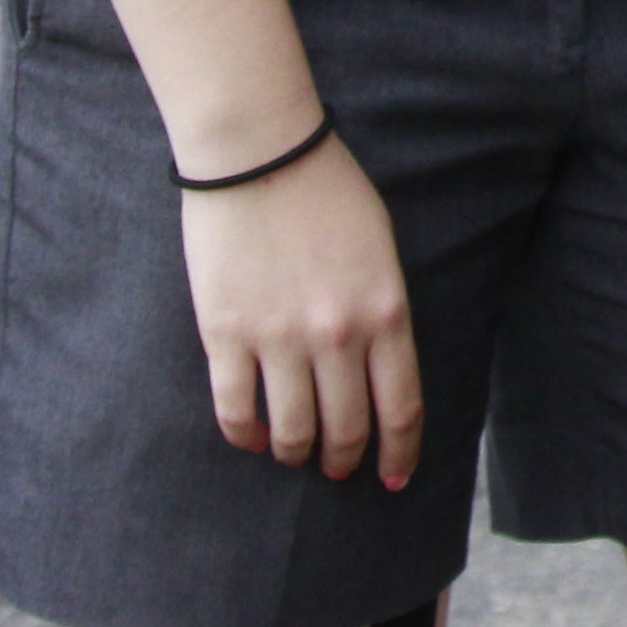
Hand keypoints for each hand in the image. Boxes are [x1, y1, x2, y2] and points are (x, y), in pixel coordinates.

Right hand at [181, 140, 425, 489]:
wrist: (258, 149)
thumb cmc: (326, 189)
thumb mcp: (381, 249)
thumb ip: (382, 310)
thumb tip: (376, 369)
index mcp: (385, 311)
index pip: (400, 409)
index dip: (399, 454)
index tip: (393, 477)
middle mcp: (337, 335)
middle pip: (347, 430)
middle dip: (344, 460)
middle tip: (338, 468)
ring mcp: (279, 338)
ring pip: (292, 432)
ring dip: (296, 454)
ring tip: (294, 454)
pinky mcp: (226, 334)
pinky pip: (236, 410)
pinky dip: (247, 435)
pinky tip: (254, 437)